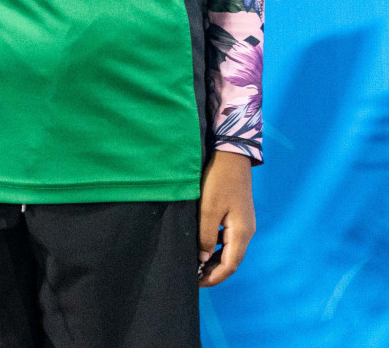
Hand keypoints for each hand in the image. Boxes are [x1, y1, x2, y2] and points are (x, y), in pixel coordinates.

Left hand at [198, 149, 254, 286]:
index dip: (214, 277)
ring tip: (194, 267)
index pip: (230, 265)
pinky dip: (215, 248)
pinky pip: (227, 239)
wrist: (231, 157)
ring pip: (229, 251)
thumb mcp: (208, 209)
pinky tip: (201, 248)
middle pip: (231, 260)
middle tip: (193, 278)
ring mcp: (243, 224)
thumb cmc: (218, 181)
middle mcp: (246, 231)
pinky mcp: (237, 216)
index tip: (196, 283)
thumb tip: (202, 260)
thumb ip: (205, 236)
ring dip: (213, 261)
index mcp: (242, 233)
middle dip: (213, 272)